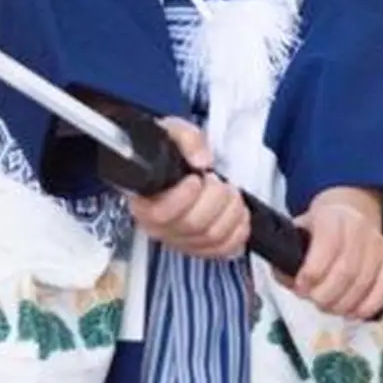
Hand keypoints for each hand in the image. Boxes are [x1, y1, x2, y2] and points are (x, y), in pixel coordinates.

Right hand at [126, 116, 251, 262]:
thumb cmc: (169, 154)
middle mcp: (159, 228)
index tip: (196, 178)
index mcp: (144, 202)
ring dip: (231, 211)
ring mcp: (181, 241)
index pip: (162, 213)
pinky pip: (224, 249)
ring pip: (212, 237)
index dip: (184, 197)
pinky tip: (237, 213)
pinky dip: (238, 231)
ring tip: (229, 192)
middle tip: (218, 180)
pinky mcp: (201, 247)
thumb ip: (186, 139)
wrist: (175, 167)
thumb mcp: (173, 133)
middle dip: (216, 198)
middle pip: (194, 225)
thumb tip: (201, 160)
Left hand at [293, 187, 382, 320]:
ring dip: (344, 304)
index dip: (313, 273)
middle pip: (346, 271)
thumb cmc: (318, 228)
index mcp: (331, 217)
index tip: (301, 288)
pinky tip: (353, 313)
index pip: (327, 246)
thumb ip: (289, 257)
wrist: (349, 211)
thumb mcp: (297, 232)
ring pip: (364, 282)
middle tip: (315, 301)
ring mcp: (378, 242)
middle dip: (326, 295)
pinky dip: (369, 306)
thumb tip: (291, 282)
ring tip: (330, 307)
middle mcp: (358, 227)